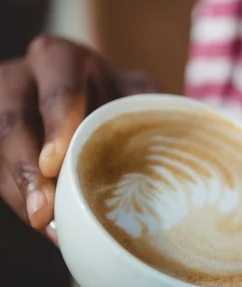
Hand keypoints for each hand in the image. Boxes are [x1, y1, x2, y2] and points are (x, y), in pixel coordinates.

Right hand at [0, 35, 155, 243]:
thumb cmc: (115, 95)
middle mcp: (23, 78)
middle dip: (25, 170)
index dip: (56, 124)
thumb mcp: (132, 91)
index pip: (56, 89)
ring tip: (47, 227)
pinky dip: (21, 199)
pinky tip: (44, 224)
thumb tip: (180, 138)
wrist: (87, 96)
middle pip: (11, 122)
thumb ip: (146, 105)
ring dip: (20, 193)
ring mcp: (3, 108)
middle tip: (43, 212)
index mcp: (60, 58)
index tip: (55, 164)